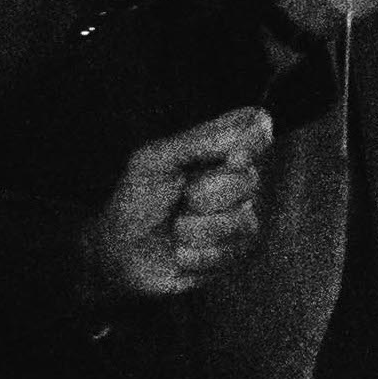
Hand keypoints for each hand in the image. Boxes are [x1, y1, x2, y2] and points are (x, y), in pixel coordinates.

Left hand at [80, 109, 271, 301]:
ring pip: (241, 221)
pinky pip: (230, 252)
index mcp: (218, 148)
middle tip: (180, 198)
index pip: (257, 124)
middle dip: (205, 193)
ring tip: (175, 229)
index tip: (234, 157)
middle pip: (250, 179)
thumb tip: (252, 127)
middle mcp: (237, 179)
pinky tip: (179, 252)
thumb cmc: (136, 200)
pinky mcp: (236, 253)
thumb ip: (197, 142)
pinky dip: (195, 254)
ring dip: (194, 228)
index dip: (255, 138)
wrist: (120, 252)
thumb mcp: (152, 162)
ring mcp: (241, 216)